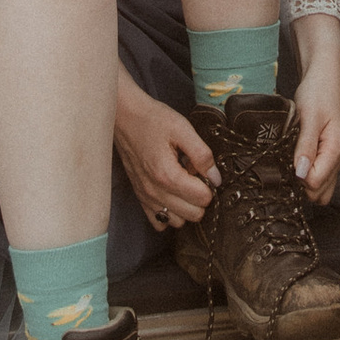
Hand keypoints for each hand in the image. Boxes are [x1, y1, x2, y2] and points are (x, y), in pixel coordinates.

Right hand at [115, 75, 219, 231]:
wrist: (124, 117)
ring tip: (183, 184)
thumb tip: (216, 178)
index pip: (202, 198)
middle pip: (193, 215)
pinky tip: (171, 194)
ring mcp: (146, 197)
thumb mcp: (182, 129)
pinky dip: (169, 213)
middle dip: (200, 197)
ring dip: (186, 207)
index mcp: (167, 175)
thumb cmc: (152, 120)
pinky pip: (158, 222)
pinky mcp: (140, 197)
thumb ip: (202, 155)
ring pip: (177, 222)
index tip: (203, 170)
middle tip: (195, 176)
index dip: (209, 184)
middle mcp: (155, 191)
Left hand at [289, 13, 339, 201]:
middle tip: (282, 167)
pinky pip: (318, 176)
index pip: (315, 184)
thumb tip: (300, 174)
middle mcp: (337, 158)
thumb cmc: (318, 92)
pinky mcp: (325, 154)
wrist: (324, 76)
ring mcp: (333, 158)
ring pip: (319, 188)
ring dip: (302, 183)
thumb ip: (306, 146)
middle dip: (301, 188)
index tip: (283, 163)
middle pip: (320, 193)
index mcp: (335, 150)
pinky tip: (291, 162)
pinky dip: (304, 176)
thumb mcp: (309, 116)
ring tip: (286, 164)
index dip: (297, 179)